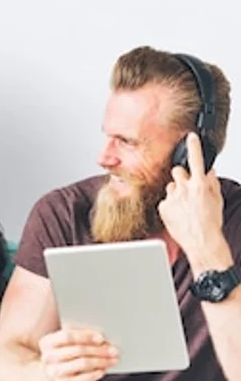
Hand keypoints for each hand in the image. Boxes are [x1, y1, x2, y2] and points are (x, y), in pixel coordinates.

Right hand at [37, 327, 117, 380]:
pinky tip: (103, 370)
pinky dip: (96, 373)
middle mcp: (48, 357)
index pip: (67, 336)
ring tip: (112, 360)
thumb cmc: (63, 360)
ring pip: (83, 363)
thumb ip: (78, 340)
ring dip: (101, 361)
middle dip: (99, 350)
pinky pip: (84, 378)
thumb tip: (101, 339)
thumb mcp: (64, 347)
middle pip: (78, 349)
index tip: (101, 338)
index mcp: (47, 342)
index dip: (85, 336)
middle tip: (113, 350)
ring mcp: (54, 372)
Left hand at [159, 133, 228, 266]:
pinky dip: (170, 205)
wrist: (202, 243)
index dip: (194, 147)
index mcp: (200, 186)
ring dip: (176, 192)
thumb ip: (212, 183)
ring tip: (185, 207)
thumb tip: (208, 172)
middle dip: (182, 177)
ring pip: (171, 187)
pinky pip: (165, 200)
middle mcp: (184, 189)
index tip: (190, 136)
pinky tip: (179, 214)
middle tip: (188, 189)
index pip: (196, 160)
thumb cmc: (211, 223)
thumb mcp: (217, 201)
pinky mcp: (163, 206)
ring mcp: (172, 197)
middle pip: (177, 172)